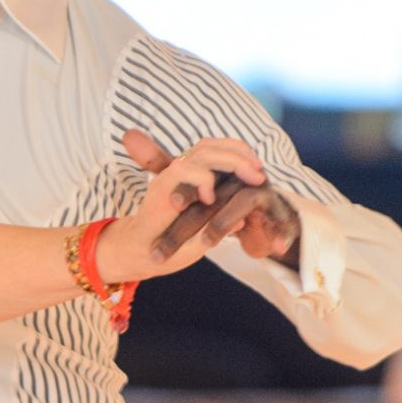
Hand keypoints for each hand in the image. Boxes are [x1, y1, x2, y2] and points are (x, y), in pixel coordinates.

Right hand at [122, 128, 299, 260]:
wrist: (141, 257)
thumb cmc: (171, 247)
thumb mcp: (203, 234)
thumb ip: (219, 223)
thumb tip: (243, 220)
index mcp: (189, 177)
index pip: (214, 148)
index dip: (237, 151)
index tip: (258, 168)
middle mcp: (178, 172)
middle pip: (210, 145)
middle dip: (239, 153)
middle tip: (260, 172)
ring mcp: (169, 178)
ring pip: (201, 153)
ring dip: (230, 161)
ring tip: (249, 177)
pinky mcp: (160, 189)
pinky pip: (184, 170)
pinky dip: (203, 180)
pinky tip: (211, 199)